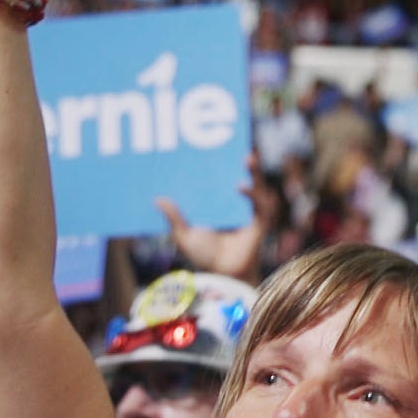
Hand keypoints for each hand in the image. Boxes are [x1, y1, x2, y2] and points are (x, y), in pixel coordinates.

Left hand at [157, 156, 266, 282]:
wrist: (223, 275)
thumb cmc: (204, 257)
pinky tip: (240, 186)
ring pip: (255, 185)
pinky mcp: (259, 221)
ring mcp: (248, 211)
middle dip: (239, 160)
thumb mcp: (184, 236)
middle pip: (239, 175)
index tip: (211, 145)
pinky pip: (260, 203)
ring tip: (247, 157)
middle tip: (236, 142)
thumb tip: (158, 199)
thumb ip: (174, 218)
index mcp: (218, 204)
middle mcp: (234, 204)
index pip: (218, 178)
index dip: (217, 163)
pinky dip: (252, 193)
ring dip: (254, 171)